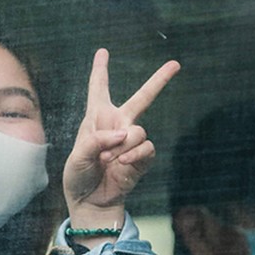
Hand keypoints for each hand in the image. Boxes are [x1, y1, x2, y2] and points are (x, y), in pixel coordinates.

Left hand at [63, 49, 179, 238]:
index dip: (100, 70)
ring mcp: (132, 140)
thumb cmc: (78, 176)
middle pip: (143, 97)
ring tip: (109, 161)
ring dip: (123, 146)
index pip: (99, 89)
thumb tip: (125, 133)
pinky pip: (146, 148)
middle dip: (160, 80)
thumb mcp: (78, 156)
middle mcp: (117, 124)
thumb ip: (97, 140)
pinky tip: (122, 165)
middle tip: (176, 64)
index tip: (102, 52)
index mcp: (96, 118)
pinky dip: (133, 155)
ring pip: (139, 131)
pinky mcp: (142, 157)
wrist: (91, 202)